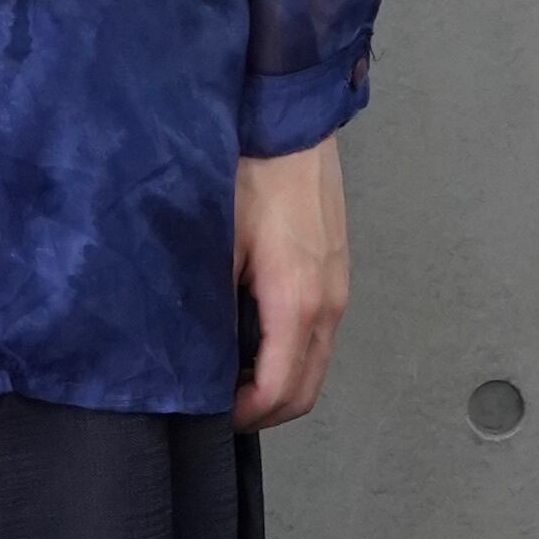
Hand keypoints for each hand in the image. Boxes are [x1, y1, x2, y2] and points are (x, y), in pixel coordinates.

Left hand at [231, 132, 349, 429]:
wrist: (291, 124)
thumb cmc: (250, 176)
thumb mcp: (218, 242)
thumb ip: (213, 303)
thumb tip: (200, 352)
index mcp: (296, 303)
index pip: (279, 391)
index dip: (245, 414)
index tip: (212, 413)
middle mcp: (328, 305)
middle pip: (306, 389)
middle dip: (266, 408)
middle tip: (222, 403)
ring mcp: (338, 288)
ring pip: (317, 362)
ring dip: (281, 380)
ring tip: (234, 370)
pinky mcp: (337, 271)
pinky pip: (321, 333)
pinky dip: (293, 350)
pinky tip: (256, 332)